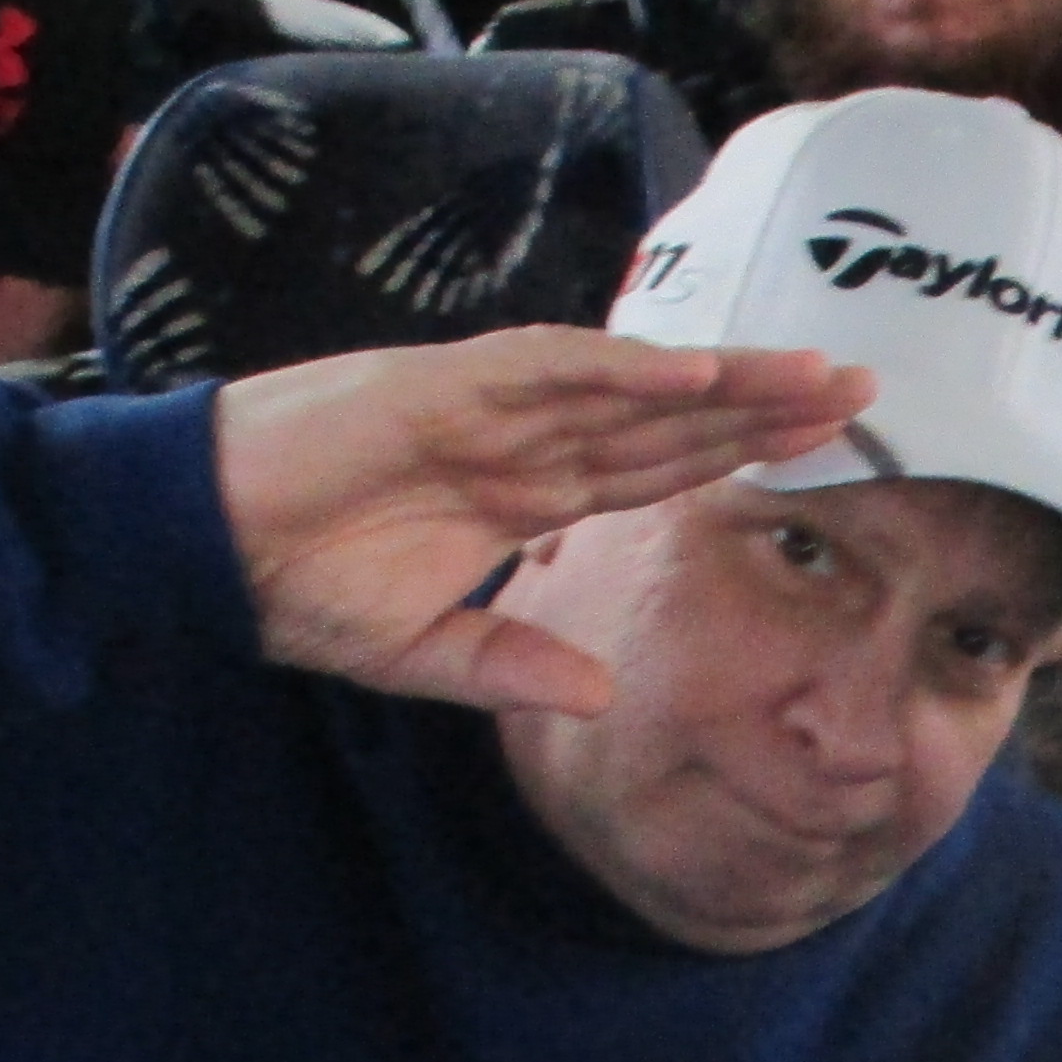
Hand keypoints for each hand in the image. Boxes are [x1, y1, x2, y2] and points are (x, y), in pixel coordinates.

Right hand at [210, 331, 873, 712]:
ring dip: (723, 378)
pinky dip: (624, 368)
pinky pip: (550, 370)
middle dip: (765, 406)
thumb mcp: (418, 651)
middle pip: (669, 420)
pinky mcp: (440, 386)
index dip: (738, 456)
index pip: (657, 470)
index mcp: (521, 492)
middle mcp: (520, 438)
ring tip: (812, 372)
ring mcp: (486, 405)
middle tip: (864, 390)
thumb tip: (600, 692)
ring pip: (632, 384)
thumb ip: (509, 665)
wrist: (197, 540)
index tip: (822, 449)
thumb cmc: (292, 582)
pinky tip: (697, 372)